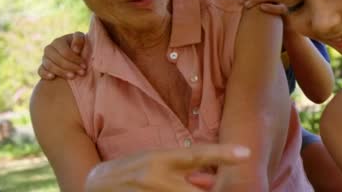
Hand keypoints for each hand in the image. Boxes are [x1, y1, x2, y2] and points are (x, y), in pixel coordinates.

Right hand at [38, 32, 87, 79]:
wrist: (76, 55)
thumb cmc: (80, 46)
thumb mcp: (82, 40)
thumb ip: (79, 40)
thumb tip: (75, 50)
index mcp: (58, 41)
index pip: (65, 52)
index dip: (75, 59)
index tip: (84, 66)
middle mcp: (49, 49)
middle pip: (57, 59)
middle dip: (70, 67)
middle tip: (81, 73)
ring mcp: (45, 58)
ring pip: (49, 65)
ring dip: (61, 72)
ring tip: (73, 76)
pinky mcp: (42, 67)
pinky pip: (40, 71)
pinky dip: (45, 74)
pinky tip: (52, 77)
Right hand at [85, 144, 250, 191]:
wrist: (95, 186)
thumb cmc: (133, 169)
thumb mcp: (159, 161)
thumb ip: (187, 169)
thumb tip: (213, 183)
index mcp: (161, 159)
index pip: (197, 154)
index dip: (222, 153)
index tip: (246, 153)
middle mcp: (157, 179)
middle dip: (211, 191)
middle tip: (207, 185)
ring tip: (180, 187)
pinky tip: (176, 191)